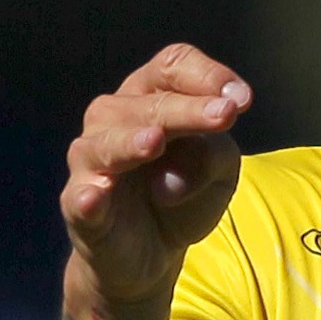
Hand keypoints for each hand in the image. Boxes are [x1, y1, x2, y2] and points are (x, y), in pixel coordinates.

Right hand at [63, 45, 250, 315]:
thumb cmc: (185, 193)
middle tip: (223, 116)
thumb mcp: (218, 171)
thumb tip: (186, 159)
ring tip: (154, 142)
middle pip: (148, 103)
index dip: (206, 76)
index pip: (172, 67)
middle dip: (187, 110)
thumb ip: (213, 154)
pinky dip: (87, 195)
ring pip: (107, 142)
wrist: (152, 252)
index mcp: (151, 95)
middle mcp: (114, 117)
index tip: (241, 101)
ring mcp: (91, 160)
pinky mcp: (79, 204)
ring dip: (131, 141)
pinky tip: (95, 196)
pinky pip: (79, 196)